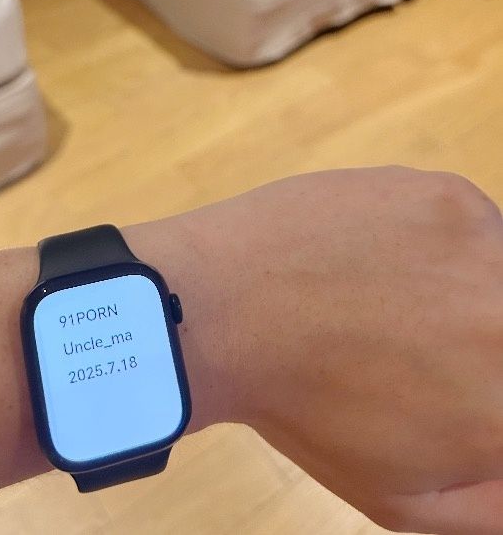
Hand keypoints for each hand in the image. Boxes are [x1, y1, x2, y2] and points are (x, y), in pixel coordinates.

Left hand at [165, 167, 502, 534]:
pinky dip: (439, 240)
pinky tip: (382, 254)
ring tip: (393, 294)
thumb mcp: (401, 501)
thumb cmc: (305, 410)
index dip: (479, 384)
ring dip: (468, 285)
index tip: (447, 374)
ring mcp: (488, 252)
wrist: (225, 307)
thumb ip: (490, 506)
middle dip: (479, 339)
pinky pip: (473, 223)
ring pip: (498, 270)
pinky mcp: (452, 197)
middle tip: (418, 335)